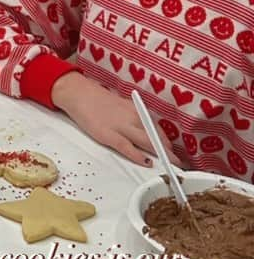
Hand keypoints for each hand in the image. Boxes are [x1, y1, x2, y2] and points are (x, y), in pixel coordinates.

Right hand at [51, 73, 179, 167]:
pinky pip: (127, 147)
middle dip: (169, 151)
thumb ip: (133, 119)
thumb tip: (144, 134)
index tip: (176, 153)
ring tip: (170, 165)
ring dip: (160, 154)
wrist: (79, 93)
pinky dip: (138, 155)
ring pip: (146, 142)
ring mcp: (121, 126)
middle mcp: (133, 117)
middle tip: (179, 163)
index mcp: (137, 110)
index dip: (168, 143)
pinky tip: (145, 162)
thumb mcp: (122, 107)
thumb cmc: (98, 101)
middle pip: (156, 137)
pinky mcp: (108, 134)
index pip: (157, 129)